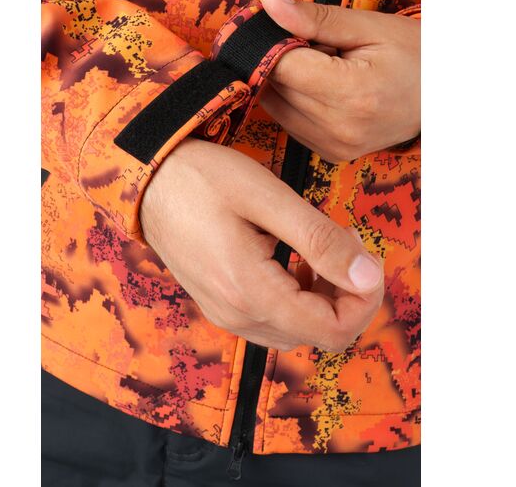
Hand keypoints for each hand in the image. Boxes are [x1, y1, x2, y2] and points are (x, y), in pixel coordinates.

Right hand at [140, 138, 383, 351]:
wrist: (147, 182)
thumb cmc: (201, 180)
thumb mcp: (267, 198)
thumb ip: (320, 240)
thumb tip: (367, 274)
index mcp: (250, 292)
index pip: (333, 331)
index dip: (365, 300)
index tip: (367, 258)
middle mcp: (237, 315)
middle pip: (319, 334)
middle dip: (348, 294)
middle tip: (347, 243)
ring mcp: (226, 313)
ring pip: (298, 329)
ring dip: (325, 297)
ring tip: (322, 249)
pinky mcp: (221, 304)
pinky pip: (275, 319)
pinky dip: (299, 297)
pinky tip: (295, 261)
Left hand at [259, 0, 419, 161]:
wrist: (441, 98)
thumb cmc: (413, 56)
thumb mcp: (368, 27)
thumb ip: (315, 18)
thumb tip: (268, 3)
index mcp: (350, 93)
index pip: (280, 65)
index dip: (273, 42)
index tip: (283, 27)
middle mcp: (337, 127)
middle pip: (274, 87)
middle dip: (281, 60)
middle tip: (314, 47)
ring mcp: (333, 145)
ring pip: (274, 107)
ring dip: (285, 83)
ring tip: (323, 69)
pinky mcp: (329, 153)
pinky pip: (289, 123)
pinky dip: (293, 102)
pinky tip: (322, 90)